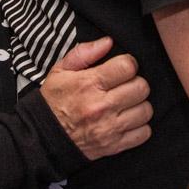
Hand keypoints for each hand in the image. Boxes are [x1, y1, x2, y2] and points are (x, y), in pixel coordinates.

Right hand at [41, 36, 151, 159]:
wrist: (42, 137)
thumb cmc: (53, 101)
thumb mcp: (60, 71)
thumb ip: (84, 53)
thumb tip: (108, 42)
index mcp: (89, 84)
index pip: (127, 67)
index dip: (128, 63)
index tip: (123, 67)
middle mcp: (102, 106)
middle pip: (141, 88)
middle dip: (135, 82)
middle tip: (125, 85)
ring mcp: (109, 128)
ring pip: (146, 110)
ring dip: (139, 105)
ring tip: (127, 103)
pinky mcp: (114, 146)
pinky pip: (143, 133)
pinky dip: (140, 127)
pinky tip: (128, 120)